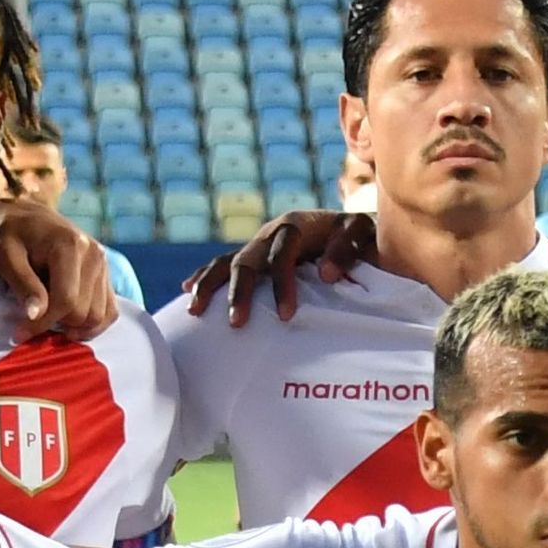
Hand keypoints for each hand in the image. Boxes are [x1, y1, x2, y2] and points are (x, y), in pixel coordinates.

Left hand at [0, 202, 117, 337]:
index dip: (43, 323)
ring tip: (47, 322)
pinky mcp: (106, 273)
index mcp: (70, 245)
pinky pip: (110, 311)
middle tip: (29, 325)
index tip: (19, 333)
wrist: (23, 215)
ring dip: (72, 326)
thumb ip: (24, 285)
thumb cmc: (9, 235)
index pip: (66, 300)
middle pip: (83, 311)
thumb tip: (35, 315)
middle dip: (55, 324)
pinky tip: (69, 325)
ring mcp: (104, 264)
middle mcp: (94, 254)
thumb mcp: (6, 257)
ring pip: (98, 315)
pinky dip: (92, 324)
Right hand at [182, 209, 375, 325]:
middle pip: (246, 261)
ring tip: (195, 310)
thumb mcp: (360, 232)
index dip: (282, 284)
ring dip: (209, 286)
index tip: (286, 316)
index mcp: (296, 225)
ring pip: (226, 262)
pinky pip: (221, 264)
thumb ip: (347, 248)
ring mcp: (257, 244)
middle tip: (237, 323)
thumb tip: (326, 274)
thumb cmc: (356, 233)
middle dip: (240, 293)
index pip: (282, 255)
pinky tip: (186, 291)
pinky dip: (203, 276)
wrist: (345, 224)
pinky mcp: (251, 255)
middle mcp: (270, 233)